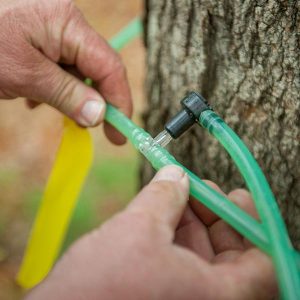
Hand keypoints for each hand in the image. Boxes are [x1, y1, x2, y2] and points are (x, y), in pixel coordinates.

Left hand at [0, 0, 131, 143]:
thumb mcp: (25, 74)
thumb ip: (67, 93)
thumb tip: (99, 115)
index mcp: (68, 25)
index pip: (109, 66)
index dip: (119, 101)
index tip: (120, 132)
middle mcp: (67, 25)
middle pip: (97, 69)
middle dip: (98, 101)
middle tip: (96, 130)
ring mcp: (53, 32)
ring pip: (77, 71)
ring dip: (72, 96)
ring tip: (53, 110)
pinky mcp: (40, 40)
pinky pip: (59, 68)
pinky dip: (54, 87)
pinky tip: (36, 96)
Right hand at [26, 166, 276, 299]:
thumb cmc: (100, 288)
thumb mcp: (138, 230)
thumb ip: (164, 197)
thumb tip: (177, 175)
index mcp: (215, 298)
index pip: (262, 263)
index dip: (248, 223)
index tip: (231, 196)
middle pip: (231, 256)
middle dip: (213, 216)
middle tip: (195, 187)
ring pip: (203, 259)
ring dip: (191, 222)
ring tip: (172, 194)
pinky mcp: (162, 297)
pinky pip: (181, 265)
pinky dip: (175, 237)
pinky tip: (160, 214)